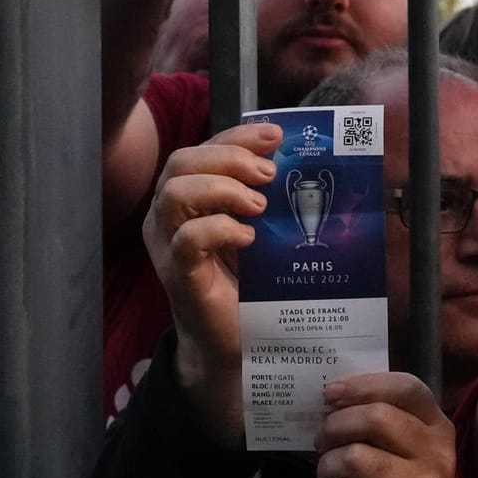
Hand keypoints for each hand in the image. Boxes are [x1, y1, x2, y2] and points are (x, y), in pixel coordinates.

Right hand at [143, 121, 282, 443]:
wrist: (241, 341)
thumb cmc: (254, 281)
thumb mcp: (266, 229)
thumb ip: (272, 196)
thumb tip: (309, 163)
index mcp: (192, 196)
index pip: (203, 148)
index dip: (237, 136)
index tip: (276, 137)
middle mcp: (170, 215)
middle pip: (183, 161)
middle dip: (230, 158)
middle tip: (269, 176)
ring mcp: (168, 244)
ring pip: (175, 192)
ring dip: (223, 190)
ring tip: (260, 207)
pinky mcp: (179, 275)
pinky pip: (187, 238)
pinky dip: (220, 229)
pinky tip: (249, 238)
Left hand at [315, 373, 457, 477]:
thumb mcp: (407, 454)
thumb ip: (382, 424)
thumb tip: (331, 400)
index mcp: (438, 430)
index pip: (408, 389)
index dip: (365, 385)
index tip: (330, 395)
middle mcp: (436, 455)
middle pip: (375, 419)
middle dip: (335, 427)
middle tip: (322, 442)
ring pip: (353, 458)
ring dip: (326, 467)